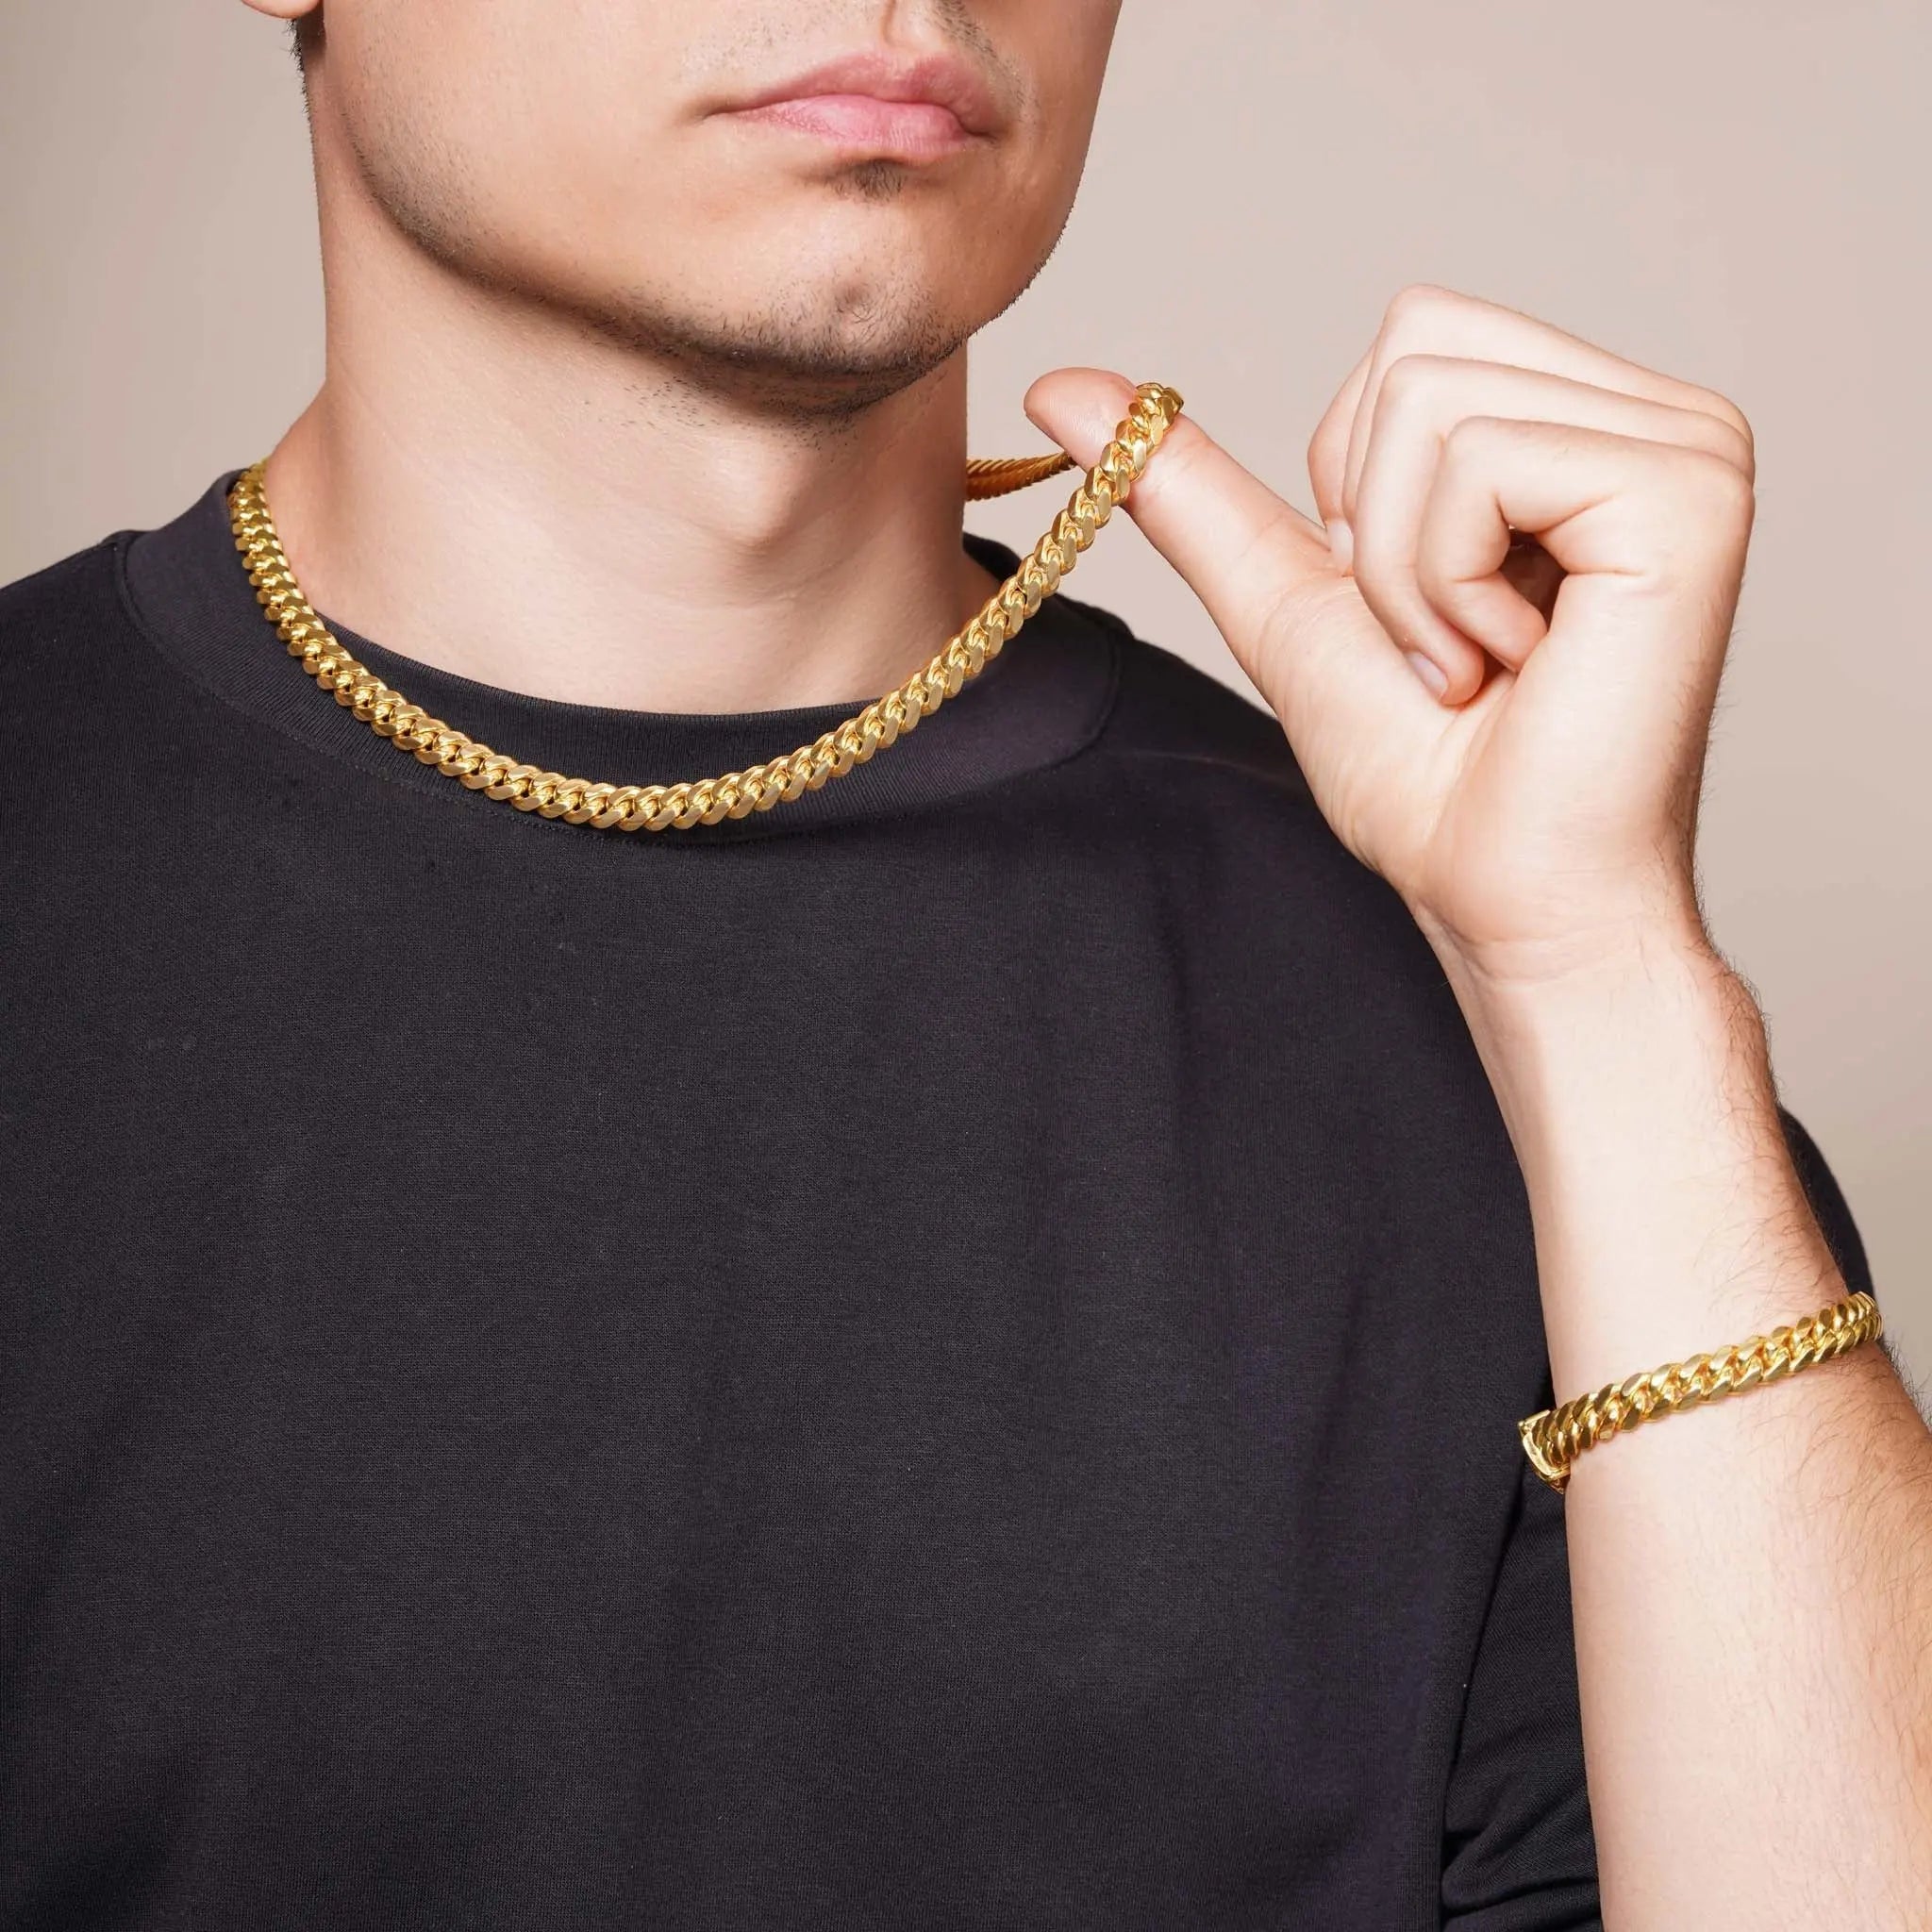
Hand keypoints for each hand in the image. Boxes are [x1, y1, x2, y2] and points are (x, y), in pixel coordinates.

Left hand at [1024, 286, 1757, 990]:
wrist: (1503, 895)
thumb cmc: (1426, 777)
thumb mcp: (1286, 599)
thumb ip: (1193, 488)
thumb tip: (1061, 385)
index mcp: (1582, 421)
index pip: (1407, 332)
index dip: (1360, 482)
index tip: (1421, 611)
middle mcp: (1655, 412)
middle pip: (1414, 340)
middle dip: (1375, 521)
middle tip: (1447, 642)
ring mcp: (1690, 446)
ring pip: (1432, 401)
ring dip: (1406, 572)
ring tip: (1477, 663)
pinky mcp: (1690, 493)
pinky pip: (1481, 460)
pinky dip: (1446, 585)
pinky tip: (1511, 668)